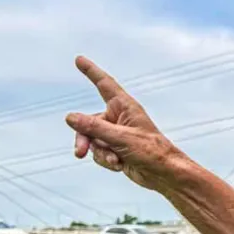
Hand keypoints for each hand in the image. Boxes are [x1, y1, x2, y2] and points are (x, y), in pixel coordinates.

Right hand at [65, 56, 182, 190]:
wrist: (164, 174)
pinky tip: (120, 166)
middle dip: (83, 139)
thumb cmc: (151, 151)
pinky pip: (99, 153)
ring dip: (100, 153)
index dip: (91, 71)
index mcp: (125, 107)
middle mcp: (119, 118)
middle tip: (79, 151)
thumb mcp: (120, 139)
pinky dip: (106, 160)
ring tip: (116, 160)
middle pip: (87, 122)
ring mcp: (116, 134)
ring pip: (92, 140)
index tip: (79, 59)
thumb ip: (94, 128)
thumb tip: (69, 117)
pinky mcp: (116, 149)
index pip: (104, 84)